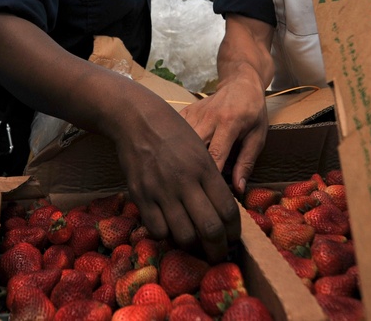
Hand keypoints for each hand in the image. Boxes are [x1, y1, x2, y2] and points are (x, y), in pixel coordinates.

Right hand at [0, 15, 240, 260]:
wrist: (137, 119)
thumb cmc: (175, 131)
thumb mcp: (201, 149)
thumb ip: (213, 177)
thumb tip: (224, 206)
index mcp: (206, 168)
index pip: (227, 211)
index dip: (233, 232)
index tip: (232, 238)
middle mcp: (185, 181)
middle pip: (209, 229)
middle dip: (217, 248)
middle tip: (217, 253)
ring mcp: (162, 190)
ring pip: (183, 235)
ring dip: (191, 244)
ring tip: (194, 243)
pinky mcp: (141, 195)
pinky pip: (157, 229)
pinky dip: (166, 235)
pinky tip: (170, 229)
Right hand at [181, 77, 268, 194]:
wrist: (241, 83)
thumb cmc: (252, 111)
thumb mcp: (257, 136)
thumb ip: (246, 162)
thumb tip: (238, 189)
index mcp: (229, 122)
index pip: (215, 155)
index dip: (210, 177)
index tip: (208, 197)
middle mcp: (208, 117)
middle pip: (192, 149)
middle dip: (190, 172)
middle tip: (189, 193)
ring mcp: (194, 113)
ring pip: (179, 142)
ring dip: (178, 162)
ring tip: (176, 181)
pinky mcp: (185, 112)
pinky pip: (174, 133)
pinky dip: (171, 148)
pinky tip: (170, 162)